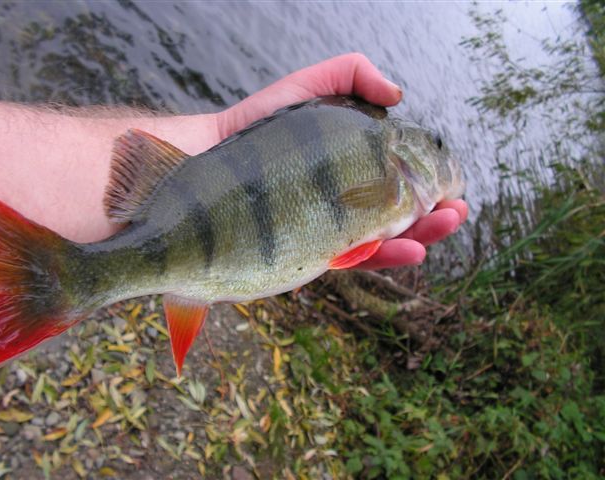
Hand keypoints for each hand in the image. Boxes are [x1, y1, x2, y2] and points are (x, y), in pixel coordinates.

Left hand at [215, 53, 467, 268]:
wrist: (212, 158)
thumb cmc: (262, 127)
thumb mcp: (311, 86)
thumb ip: (353, 74)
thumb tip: (399, 94)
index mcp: (356, 170)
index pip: (403, 182)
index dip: (432, 186)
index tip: (454, 185)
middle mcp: (347, 202)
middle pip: (400, 216)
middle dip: (434, 216)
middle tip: (456, 211)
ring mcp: (329, 229)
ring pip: (383, 241)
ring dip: (419, 237)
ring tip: (444, 225)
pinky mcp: (309, 252)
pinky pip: (352, 258)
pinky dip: (383, 256)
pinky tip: (407, 249)